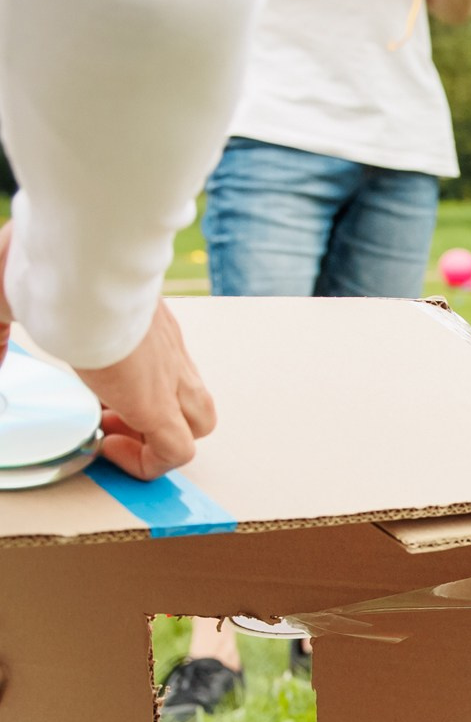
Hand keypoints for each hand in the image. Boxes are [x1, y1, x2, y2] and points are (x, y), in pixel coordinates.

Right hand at [0, 220, 213, 474]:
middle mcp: (165, 347)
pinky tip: (108, 446)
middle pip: (195, 395)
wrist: (79, 260)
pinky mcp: (156, 401)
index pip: (166, 362)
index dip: (136, 388)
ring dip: (159, 440)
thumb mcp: (22, 294)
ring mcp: (168, 374)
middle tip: (110, 418)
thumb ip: (4, 327)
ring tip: (112, 433)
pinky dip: (150, 462)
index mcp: (142, 319)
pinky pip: (177, 451)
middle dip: (158, 419)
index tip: (100, 395)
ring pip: (199, 422)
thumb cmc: (52, 262)